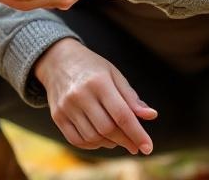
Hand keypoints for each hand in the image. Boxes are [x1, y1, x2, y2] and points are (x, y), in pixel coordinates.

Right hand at [34, 38, 156, 154]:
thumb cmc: (92, 68)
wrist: (58, 60)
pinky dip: (92, 144)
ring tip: (117, 139)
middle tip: (135, 145)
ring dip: (110, 143)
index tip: (148, 148)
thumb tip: (151, 116)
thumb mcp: (114, 75)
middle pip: (107, 129)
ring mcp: (66, 106)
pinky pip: (77, 140)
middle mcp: (80, 94)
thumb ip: (131, 97)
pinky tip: (101, 139)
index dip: (137, 133)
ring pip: (92, 137)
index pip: (121, 114)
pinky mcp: (57, 115)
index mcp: (99, 82)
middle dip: (125, 140)